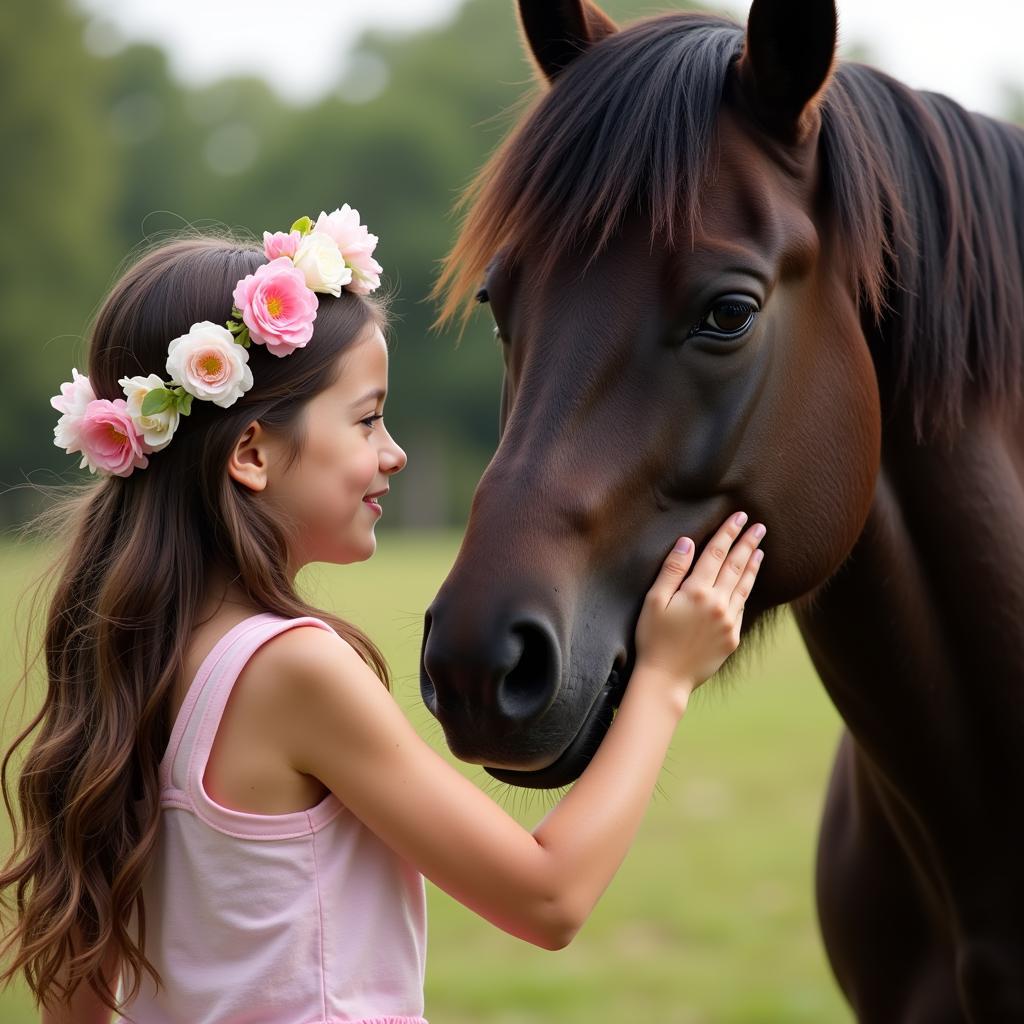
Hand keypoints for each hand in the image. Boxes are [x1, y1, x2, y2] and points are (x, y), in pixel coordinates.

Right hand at [633, 511, 764, 701]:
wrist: (666, 679)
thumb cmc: (653, 638)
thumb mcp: (654, 601)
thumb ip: (673, 569)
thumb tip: (688, 541)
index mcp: (697, 592)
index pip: (716, 554)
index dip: (728, 533)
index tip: (740, 516)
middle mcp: (718, 604)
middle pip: (736, 566)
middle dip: (747, 543)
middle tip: (759, 526)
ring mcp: (729, 622)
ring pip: (744, 586)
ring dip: (752, 565)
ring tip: (760, 549)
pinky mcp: (733, 637)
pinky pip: (742, 607)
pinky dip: (747, 589)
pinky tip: (749, 581)